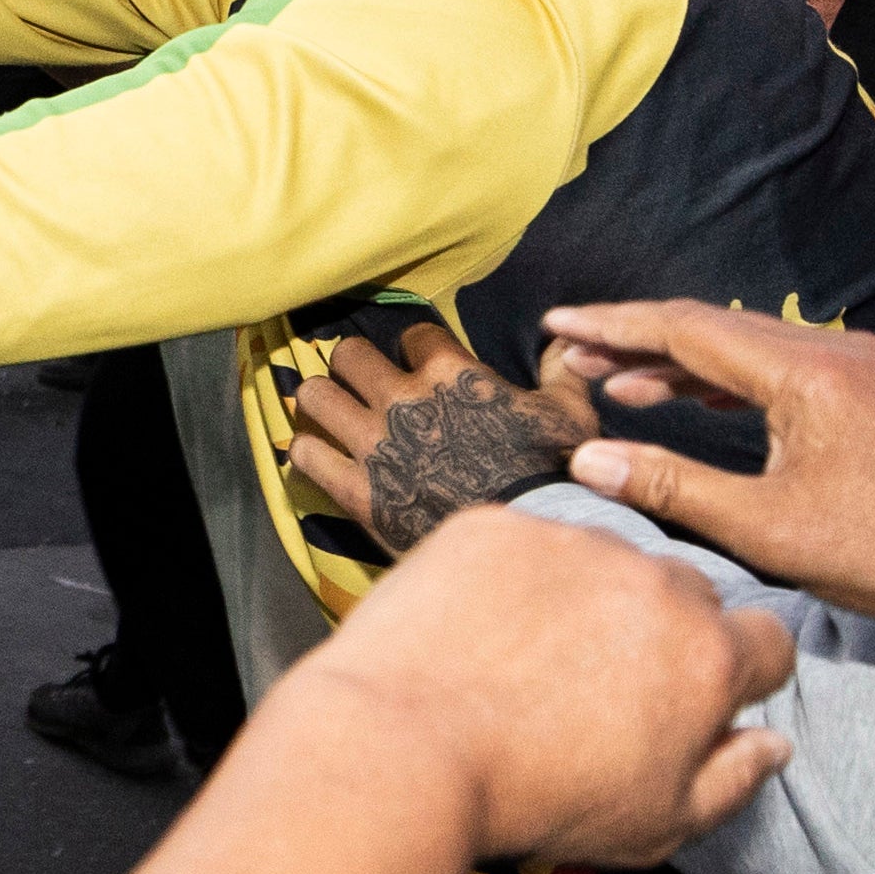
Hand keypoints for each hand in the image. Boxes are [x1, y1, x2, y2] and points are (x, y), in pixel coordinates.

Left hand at [284, 321, 596, 549]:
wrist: (523, 540)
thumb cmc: (550, 473)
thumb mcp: (569, 414)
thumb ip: (561, 370)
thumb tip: (564, 340)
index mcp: (451, 373)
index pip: (413, 333)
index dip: (416, 347)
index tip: (419, 364)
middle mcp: (403, 400)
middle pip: (347, 354)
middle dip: (353, 363)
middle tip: (360, 381)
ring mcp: (374, 444)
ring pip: (314, 396)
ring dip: (320, 400)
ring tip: (329, 411)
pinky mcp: (356, 491)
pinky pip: (305, 455)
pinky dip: (306, 452)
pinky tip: (317, 455)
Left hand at [285, 506, 794, 871]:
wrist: (403, 747)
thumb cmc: (533, 799)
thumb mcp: (656, 826)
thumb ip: (731, 781)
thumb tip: (774, 744)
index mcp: (707, 656)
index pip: (768, 642)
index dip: (738, 676)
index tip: (691, 704)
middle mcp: (652, 581)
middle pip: (687, 595)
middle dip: (663, 633)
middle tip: (598, 690)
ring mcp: (570, 543)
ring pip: (604, 561)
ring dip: (585, 599)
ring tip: (525, 665)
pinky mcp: (495, 527)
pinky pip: (522, 545)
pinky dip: (508, 581)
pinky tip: (475, 636)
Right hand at [539, 297, 874, 646]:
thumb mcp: (769, 530)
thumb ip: (674, 487)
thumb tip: (589, 457)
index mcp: (808, 373)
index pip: (687, 329)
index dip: (613, 326)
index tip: (558, 322)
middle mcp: (844, 351)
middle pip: (721, 331)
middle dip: (644, 343)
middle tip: (578, 359)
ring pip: (766, 351)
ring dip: (696, 367)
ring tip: (633, 389)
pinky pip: (807, 370)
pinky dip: (750, 384)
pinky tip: (725, 408)